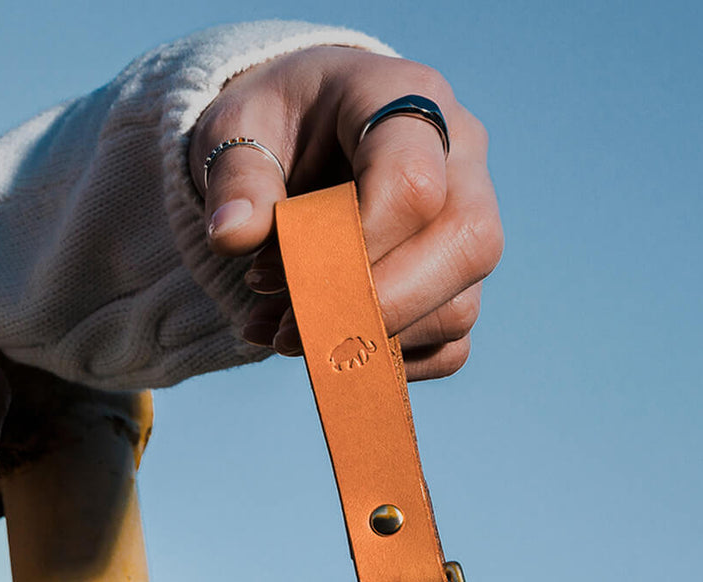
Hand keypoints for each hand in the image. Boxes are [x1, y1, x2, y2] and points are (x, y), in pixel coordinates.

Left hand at [189, 47, 502, 379]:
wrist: (297, 135)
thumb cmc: (274, 125)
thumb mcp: (237, 130)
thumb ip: (236, 179)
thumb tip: (232, 235)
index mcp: (407, 98)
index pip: (414, 184)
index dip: (350, 248)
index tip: (269, 275)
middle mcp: (461, 158)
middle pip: (466, 246)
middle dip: (371, 308)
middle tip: (286, 330)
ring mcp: (469, 223)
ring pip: (459, 306)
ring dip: (366, 341)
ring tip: (280, 333)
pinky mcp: (458, 282)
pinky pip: (451, 346)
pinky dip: (383, 362)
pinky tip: (321, 345)